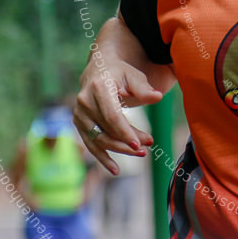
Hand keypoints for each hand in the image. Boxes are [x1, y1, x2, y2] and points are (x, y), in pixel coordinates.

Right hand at [74, 21, 168, 174]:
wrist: (99, 68)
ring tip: (141, 153)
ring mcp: (79, 114)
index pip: (111, 116)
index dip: (125, 132)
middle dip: (126, 142)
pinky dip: (102, 157)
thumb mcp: (134, 76)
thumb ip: (144, 88)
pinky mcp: (79, 123)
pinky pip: (90, 144)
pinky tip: (115, 169)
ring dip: (119, 150)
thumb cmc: (120, 73)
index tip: (141, 144)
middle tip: (146, 148)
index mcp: (98, 88)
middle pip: (106, 130)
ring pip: (99, 139)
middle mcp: (84, 102)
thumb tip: (158, 97)